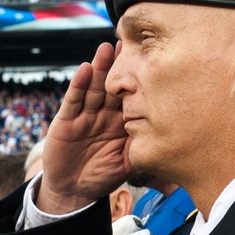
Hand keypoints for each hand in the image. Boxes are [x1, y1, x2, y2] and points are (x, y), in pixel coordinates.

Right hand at [38, 42, 135, 213]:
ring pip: (94, 88)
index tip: (152, 61)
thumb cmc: (102, 176)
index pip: (132, 97)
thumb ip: (142, 150)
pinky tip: (84, 69)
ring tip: (107, 48)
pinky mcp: (67, 121)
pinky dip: (79, 85)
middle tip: (130, 43)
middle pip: (113, 86)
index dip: (140, 80)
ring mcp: (85, 115)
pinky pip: (74, 101)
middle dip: (120, 66)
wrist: (74, 191)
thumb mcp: (127, 165)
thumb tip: (168, 143)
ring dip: (99, 68)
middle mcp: (104, 114)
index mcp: (121, 122)